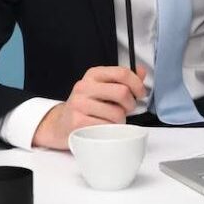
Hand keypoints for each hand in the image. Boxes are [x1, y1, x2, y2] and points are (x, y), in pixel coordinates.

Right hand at [32, 65, 146, 149]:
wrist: (61, 124)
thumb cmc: (88, 106)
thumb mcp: (103, 88)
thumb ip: (123, 80)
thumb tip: (142, 72)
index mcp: (93, 74)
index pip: (122, 73)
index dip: (137, 84)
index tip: (140, 94)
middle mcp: (84, 86)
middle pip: (122, 92)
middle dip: (131, 104)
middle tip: (127, 110)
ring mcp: (79, 104)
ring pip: (117, 113)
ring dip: (120, 121)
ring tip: (112, 121)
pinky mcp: (77, 122)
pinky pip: (106, 127)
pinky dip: (110, 131)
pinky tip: (103, 128)